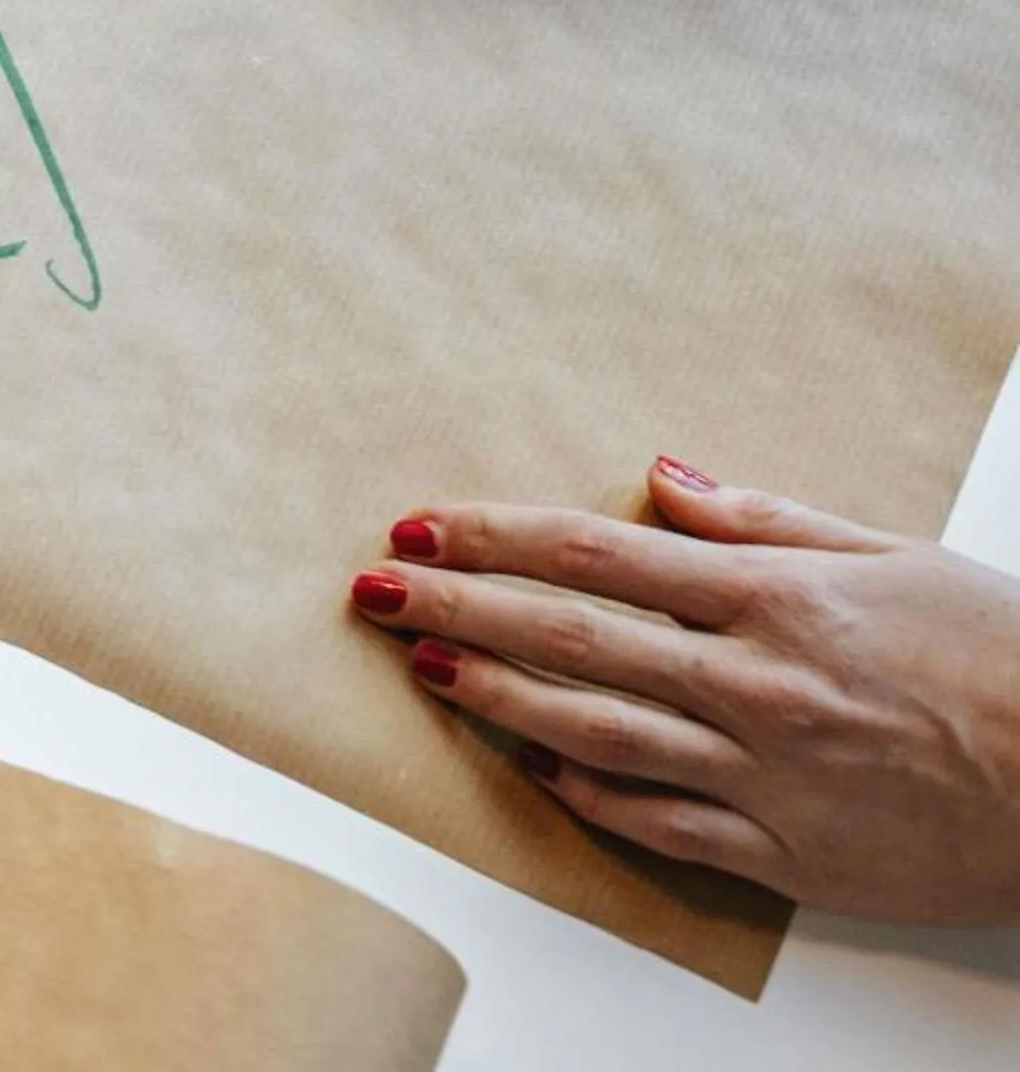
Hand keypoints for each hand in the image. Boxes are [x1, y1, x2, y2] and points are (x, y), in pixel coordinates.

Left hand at [348, 458, 1019, 922]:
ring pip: (594, 731)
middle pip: (570, 635)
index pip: (598, 554)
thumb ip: (765, 518)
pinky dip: (588, 794)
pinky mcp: (788, 854)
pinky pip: (660, 824)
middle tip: (372, 586)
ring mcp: (766, 774)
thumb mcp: (892, 556)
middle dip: (458, 603)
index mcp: (777, 600)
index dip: (496, 535)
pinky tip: (533, 767)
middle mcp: (756, 684)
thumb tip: (661, 474)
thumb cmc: (1008, 658)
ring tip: (422, 662)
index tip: (422, 522)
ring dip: (496, 694)